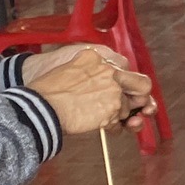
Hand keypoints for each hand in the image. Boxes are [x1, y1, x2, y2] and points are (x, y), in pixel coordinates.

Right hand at [23, 44, 150, 135]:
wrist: (41, 106)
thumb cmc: (47, 91)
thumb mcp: (70, 68)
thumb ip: (92, 72)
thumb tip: (107, 84)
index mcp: (97, 57)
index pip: (124, 67)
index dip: (126, 82)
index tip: (122, 90)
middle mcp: (110, 70)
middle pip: (143, 85)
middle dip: (141, 98)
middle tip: (135, 108)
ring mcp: (114, 90)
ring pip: (128, 106)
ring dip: (119, 115)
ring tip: (103, 118)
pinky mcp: (113, 108)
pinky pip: (121, 121)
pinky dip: (113, 127)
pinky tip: (102, 126)